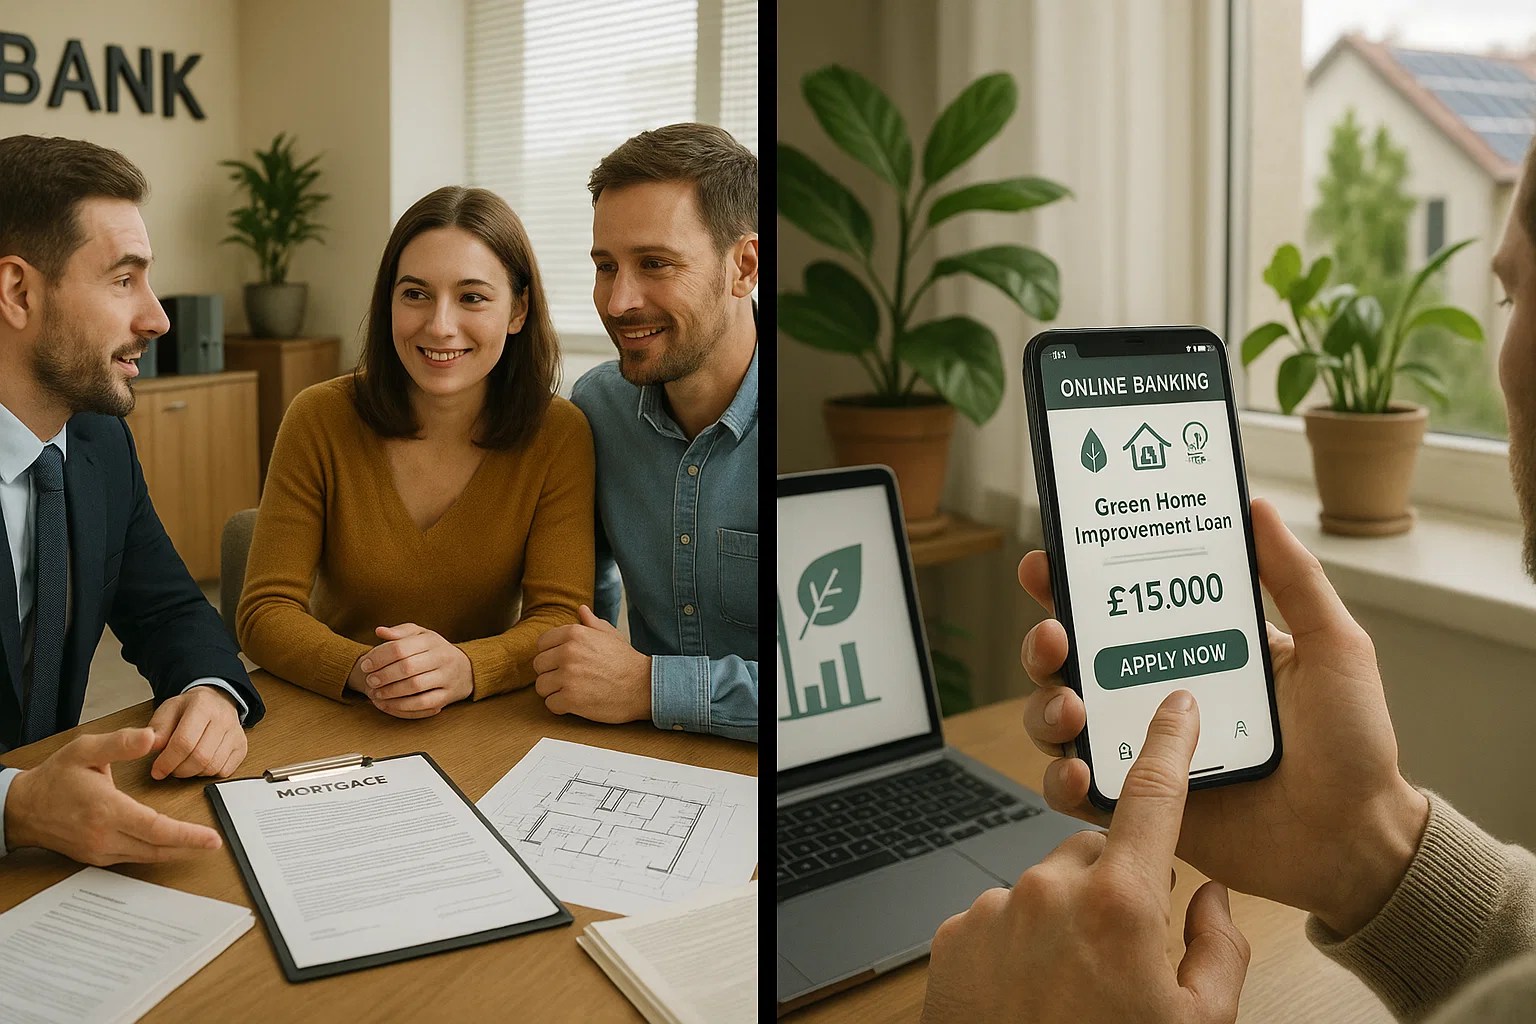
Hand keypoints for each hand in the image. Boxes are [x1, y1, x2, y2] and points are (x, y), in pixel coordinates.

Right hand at [4, 726, 222, 863]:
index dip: (186, 835)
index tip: (210, 837)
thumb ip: (119, 744)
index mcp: (106, 810)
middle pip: (156, 848)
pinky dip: (154, 853)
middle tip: (214, 843)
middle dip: (188, 847)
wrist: (22, 807)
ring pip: (145, 856)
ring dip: (174, 852)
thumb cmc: (54, 778)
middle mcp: (104, 836)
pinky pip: (132, 858)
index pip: (155, 828)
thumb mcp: (84, 750)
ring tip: (199, 845)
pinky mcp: (95, 856)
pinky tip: (170, 847)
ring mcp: (99, 850)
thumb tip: (152, 737)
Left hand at [146, 685, 245, 779]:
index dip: (168, 761)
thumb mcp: (167, 711)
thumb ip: (157, 729)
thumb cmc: (189, 708)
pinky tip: (201, 764)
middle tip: (170, 768)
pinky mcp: (242, 747)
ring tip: (184, 764)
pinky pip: (225, 771)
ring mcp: (235, 734)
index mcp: (202, 706)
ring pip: (212, 767)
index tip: (157, 770)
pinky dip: (209, 773)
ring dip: (193, 773)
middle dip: (179, 770)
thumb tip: (151, 746)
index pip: (184, 741)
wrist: (215, 701)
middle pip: (200, 757)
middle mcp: (223, 719)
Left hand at [354, 624, 473, 718]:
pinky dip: (403, 705)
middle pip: (407, 667)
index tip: (365, 665)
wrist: (466, 669)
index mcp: (431, 640)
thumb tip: (379, 631)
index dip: (378, 657)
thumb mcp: (421, 636)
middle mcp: (442, 657)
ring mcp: (447, 677)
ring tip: (376, 693)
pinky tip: (390, 704)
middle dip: (383, 676)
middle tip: (370, 681)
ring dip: (391, 692)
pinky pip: (424, 703)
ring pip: (415, 686)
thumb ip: (400, 632)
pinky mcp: (448, 696)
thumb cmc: (435, 651)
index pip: (400, 648)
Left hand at [533, 605, 650, 723]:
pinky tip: (576, 703)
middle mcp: (568, 652)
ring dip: (554, 691)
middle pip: (539, 665)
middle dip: (551, 673)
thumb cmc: (626, 661)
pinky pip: (550, 704)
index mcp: (574, 634)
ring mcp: (568, 676)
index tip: (562, 662)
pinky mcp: (571, 699)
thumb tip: (581, 610)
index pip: (541, 643)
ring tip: (572, 690)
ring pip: (541, 686)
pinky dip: (561, 706)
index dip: (551, 654)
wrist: (644, 686)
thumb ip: (592, 623)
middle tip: (569, 678)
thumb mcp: (611, 635)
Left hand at [922, 691, 1249, 1023]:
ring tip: (1072, 992)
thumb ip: (1219, 950)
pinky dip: (1018, 945)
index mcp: (1120, 906)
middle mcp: (1049, 892)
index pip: (1153, 799)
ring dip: (1062, 923)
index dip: (1169, 744)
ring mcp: (995, 911)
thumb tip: (1207, 899)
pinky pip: (1000, 919)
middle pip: (1093, 856)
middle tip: (1122, 957)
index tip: (1176, 705)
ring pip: (1043, 891)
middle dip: (1113, 888)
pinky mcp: (955, 935)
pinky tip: (1031, 995)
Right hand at [1017, 498, 1428, 934]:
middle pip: (1070, 659)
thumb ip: (1293, 578)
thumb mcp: (1333, 646)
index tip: (1047, 563)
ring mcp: (1140, 749)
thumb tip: (1257, 507)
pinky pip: (1074, 789)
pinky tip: (1078, 769)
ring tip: (1072, 708)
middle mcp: (1154, 694)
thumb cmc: (1353, 744)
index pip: (1116, 606)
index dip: (1070, 582)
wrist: (1357, 840)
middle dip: (1043, 642)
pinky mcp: (1136, 803)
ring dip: (1046, 705)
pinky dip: (1060, 777)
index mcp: (1192, 648)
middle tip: (1054, 637)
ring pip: (1059, 719)